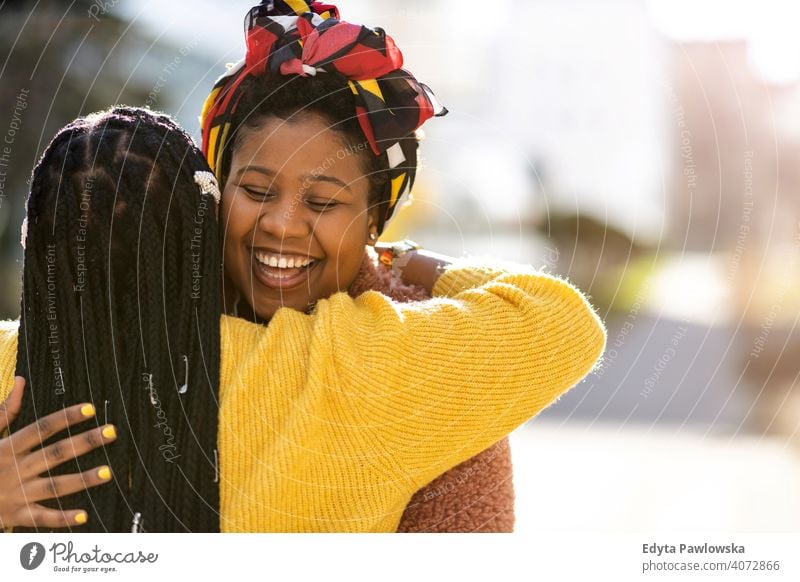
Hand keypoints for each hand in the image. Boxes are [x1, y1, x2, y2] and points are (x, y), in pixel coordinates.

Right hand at [0, 377, 116, 529]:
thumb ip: (3, 411)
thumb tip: (20, 380)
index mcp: (8, 448)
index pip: (41, 429)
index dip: (65, 418)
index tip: (90, 409)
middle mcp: (15, 469)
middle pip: (55, 454)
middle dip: (84, 442)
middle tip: (112, 432)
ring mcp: (17, 494)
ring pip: (54, 486)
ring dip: (81, 480)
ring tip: (107, 473)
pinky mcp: (15, 516)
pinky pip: (41, 518)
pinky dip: (61, 519)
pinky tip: (83, 517)